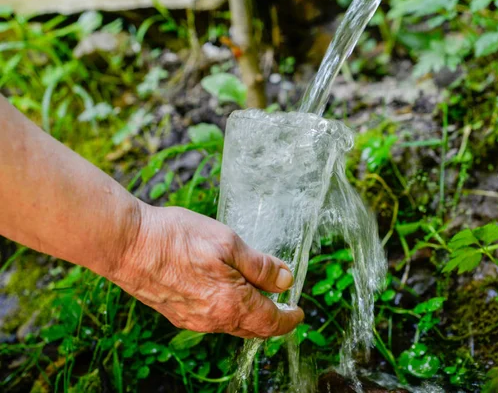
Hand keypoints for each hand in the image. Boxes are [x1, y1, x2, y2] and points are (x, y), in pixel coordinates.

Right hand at [111, 204, 303, 337]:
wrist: (128, 244)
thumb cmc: (178, 238)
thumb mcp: (229, 243)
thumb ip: (261, 266)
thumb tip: (286, 281)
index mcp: (232, 304)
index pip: (271, 322)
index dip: (289, 319)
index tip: (299, 313)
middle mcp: (213, 320)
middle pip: (253, 328)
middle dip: (272, 320)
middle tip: (284, 307)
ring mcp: (193, 320)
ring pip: (232, 325)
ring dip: (251, 317)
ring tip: (259, 298)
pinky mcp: (177, 314)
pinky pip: (213, 320)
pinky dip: (229, 313)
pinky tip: (228, 295)